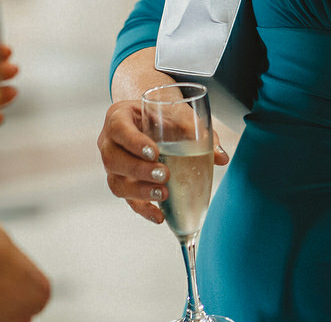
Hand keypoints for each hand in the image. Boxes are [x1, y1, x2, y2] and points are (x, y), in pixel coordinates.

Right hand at [98, 99, 229, 223]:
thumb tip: (221, 157)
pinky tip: (159, 215)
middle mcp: (109, 142)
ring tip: (163, 194)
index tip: (154, 152)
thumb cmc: (164, 114)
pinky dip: (144, 209)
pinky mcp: (122, 183)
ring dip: (140, 192)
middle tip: (164, 174)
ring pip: (117, 183)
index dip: (134, 142)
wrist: (153, 118)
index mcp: (119, 117)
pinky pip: (127, 200)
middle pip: (114, 159)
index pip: (119, 129)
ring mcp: (113, 165)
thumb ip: (198, 132)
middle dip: (139, 170)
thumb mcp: (179, 114)